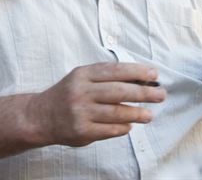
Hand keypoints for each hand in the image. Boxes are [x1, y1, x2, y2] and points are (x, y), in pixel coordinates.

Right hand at [29, 62, 165, 146]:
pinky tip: (130, 126)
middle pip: (118, 91)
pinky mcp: (82, 131)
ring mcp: (81, 112)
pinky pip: (108, 130)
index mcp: (83, 74)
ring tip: (149, 115)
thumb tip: (138, 81)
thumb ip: (104, 78)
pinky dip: (122, 128)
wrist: (41, 116)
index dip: (136, 72)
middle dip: (143, 93)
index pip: (114, 70)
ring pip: (116, 113)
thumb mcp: (81, 78)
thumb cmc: (68, 94)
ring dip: (137, 114)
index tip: (154, 75)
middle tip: (160, 94)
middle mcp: (81, 91)